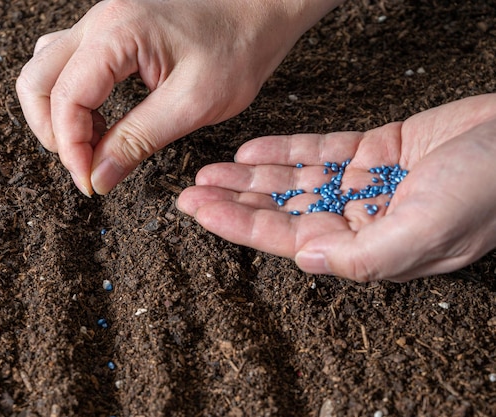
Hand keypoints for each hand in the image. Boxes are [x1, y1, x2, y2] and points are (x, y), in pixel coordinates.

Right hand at [16, 0, 341, 195]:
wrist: (260, 8)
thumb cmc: (237, 47)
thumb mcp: (193, 103)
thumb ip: (139, 140)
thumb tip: (98, 176)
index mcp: (117, 34)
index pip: (65, 99)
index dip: (71, 150)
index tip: (91, 182)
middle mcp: (98, 21)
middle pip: (36, 81)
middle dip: (53, 132)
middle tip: (86, 166)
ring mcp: (101, 22)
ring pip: (45, 70)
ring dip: (57, 114)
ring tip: (94, 144)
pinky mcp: (112, 31)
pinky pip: (69, 64)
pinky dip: (72, 98)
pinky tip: (101, 120)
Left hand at [177, 94, 495, 281]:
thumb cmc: (489, 190)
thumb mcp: (427, 231)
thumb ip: (363, 255)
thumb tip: (302, 258)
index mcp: (368, 247)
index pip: (289, 239)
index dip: (240, 225)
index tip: (200, 212)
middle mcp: (361, 218)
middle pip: (282, 210)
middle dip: (235, 202)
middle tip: (190, 192)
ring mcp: (366, 183)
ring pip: (295, 180)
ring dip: (252, 176)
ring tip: (209, 170)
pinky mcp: (377, 150)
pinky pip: (322, 149)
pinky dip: (287, 148)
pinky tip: (252, 150)